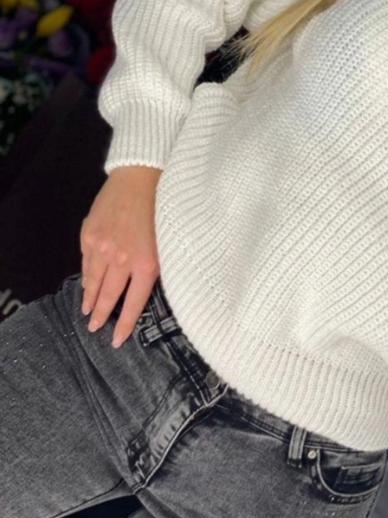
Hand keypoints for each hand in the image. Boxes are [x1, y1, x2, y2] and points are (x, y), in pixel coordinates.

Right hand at [80, 165, 161, 346]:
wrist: (141, 176)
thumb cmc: (165, 207)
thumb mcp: (171, 240)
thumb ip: (160, 264)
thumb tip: (154, 285)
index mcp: (146, 263)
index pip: (134, 303)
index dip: (124, 324)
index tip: (116, 341)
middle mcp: (121, 259)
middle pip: (108, 295)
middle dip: (101, 315)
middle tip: (93, 329)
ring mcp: (102, 246)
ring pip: (93, 280)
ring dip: (90, 297)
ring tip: (87, 310)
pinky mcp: (89, 233)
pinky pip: (86, 260)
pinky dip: (86, 274)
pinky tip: (87, 281)